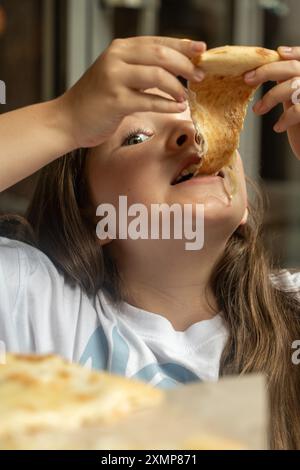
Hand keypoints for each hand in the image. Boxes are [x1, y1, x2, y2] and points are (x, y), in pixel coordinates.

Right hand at [60, 36, 205, 147]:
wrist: (68, 120)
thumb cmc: (95, 101)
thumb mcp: (117, 75)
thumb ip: (140, 68)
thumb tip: (175, 68)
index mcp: (119, 49)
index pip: (157, 41)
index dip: (182, 45)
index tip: (201, 50)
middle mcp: (116, 58)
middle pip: (160, 55)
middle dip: (184, 65)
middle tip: (199, 77)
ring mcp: (114, 79)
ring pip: (156, 75)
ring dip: (177, 87)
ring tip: (186, 97)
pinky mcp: (115, 101)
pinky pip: (149, 100)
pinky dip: (166, 105)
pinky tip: (177, 108)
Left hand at [244, 46, 299, 159]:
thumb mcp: (296, 102)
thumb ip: (289, 84)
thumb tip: (271, 68)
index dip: (294, 52)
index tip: (277, 52)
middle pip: (294, 67)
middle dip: (267, 70)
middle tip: (247, 79)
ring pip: (292, 86)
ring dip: (270, 97)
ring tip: (258, 110)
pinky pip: (298, 110)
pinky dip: (284, 118)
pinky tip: (277, 127)